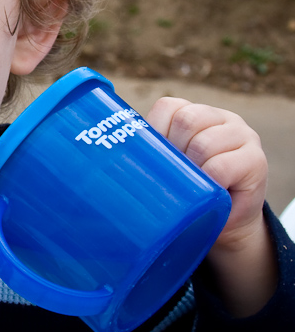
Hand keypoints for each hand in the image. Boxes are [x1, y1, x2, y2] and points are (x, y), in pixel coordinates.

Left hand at [147, 97, 274, 315]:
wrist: (223, 225)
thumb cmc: (185, 193)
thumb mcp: (164, 167)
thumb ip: (142, 153)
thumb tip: (76, 155)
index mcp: (194, 114)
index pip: (168, 107)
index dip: (156, 132)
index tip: (154, 158)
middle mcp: (220, 118)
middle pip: (186, 118)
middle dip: (174, 149)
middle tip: (173, 175)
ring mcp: (241, 135)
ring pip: (203, 141)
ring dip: (192, 166)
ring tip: (192, 183)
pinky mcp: (255, 160)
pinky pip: (224, 165)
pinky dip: (211, 179)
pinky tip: (210, 189)